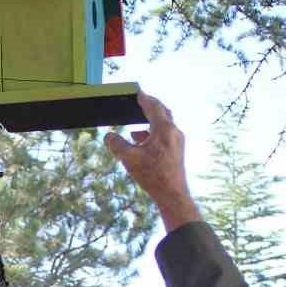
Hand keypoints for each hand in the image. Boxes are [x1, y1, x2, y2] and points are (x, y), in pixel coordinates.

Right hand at [103, 92, 200, 230]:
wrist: (173, 195)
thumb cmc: (153, 176)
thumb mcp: (129, 159)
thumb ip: (116, 145)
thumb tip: (108, 136)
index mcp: (164, 129)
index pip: (153, 106)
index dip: (143, 98)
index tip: (137, 91)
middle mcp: (174, 132)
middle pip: (162, 112)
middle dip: (150, 106)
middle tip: (140, 102)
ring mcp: (177, 142)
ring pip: (164, 125)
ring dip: (150, 122)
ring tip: (133, 127)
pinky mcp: (177, 151)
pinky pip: (164, 136)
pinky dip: (152, 134)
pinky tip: (141, 143)